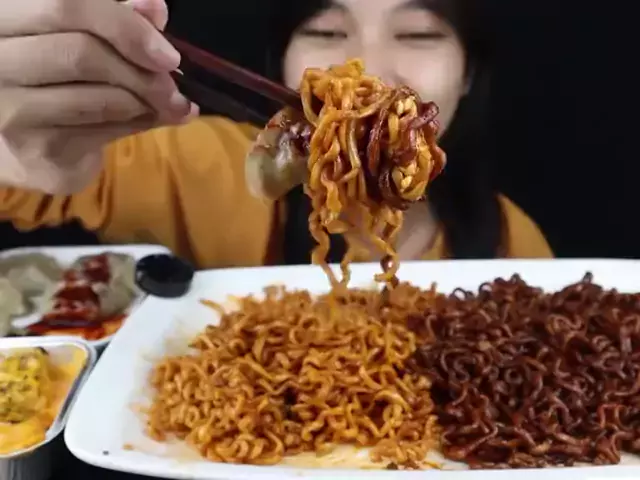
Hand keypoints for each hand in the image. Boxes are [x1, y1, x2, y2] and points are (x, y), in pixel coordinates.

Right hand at [0, 0, 197, 193]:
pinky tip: (152, 118)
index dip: (125, 26)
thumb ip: (114, 19)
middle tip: (174, 86)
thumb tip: (155, 8)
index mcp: (5, 16)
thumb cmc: (50, 78)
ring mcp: (10, 108)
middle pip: (82, 54)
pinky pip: (102, 131)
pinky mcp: (34, 149)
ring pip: (98, 99)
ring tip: (170, 103)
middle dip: (142, 73)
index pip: (65, 5)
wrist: (17, 145)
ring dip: (147, 102)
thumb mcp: (78, 37)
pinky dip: (138, 124)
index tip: (167, 53)